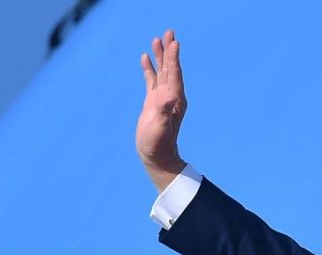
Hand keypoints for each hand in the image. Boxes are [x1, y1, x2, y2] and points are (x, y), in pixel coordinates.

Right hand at [136, 29, 187, 191]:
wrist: (157, 156)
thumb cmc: (158, 144)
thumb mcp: (160, 128)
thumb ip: (163, 111)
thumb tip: (168, 95)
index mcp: (175, 100)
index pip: (175, 74)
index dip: (174, 58)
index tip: (175, 42)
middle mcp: (171, 97)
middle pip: (171, 68)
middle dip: (170, 50)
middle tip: (170, 32)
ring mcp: (163, 98)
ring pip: (162, 72)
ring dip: (160, 56)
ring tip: (158, 38)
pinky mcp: (154, 102)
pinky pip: (152, 80)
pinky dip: (150, 68)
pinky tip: (145, 57)